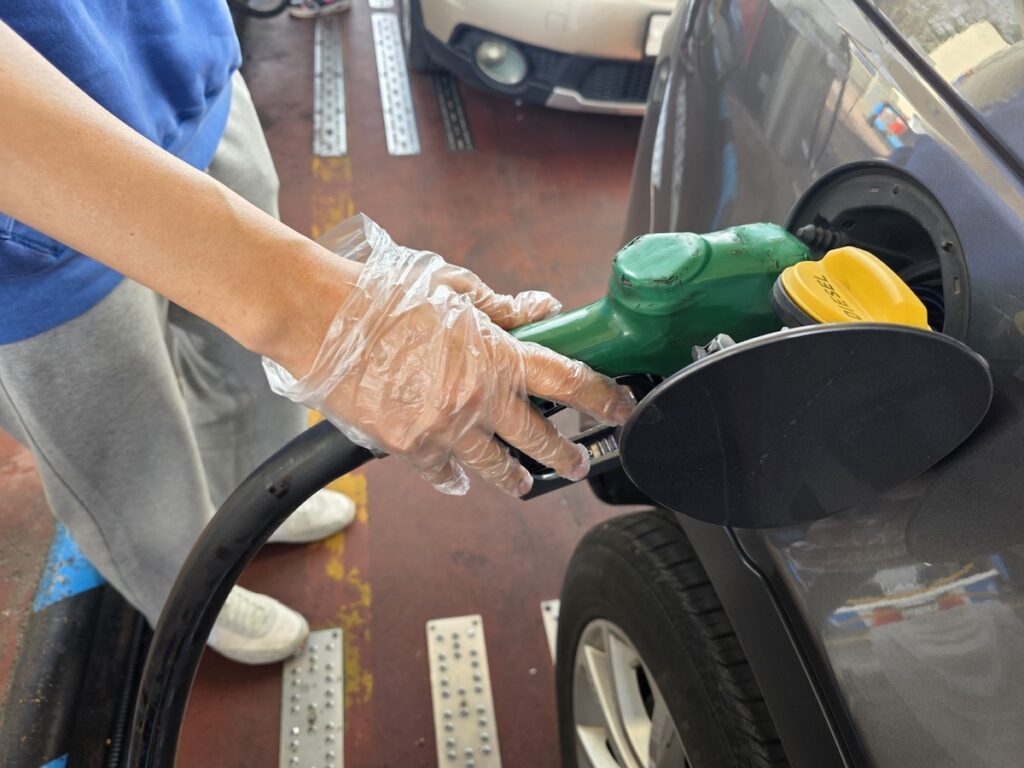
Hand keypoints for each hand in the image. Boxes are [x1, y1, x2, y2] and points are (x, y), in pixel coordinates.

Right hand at [264, 215, 633, 495]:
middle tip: (577, 462)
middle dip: (565, 454)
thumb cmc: (383, 296)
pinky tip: (459, 478)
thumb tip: (541, 309)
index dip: (603, 398)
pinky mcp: (409, 447)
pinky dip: (454, 476)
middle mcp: (477, 399)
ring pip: (495, 466)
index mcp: (495, 355)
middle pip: (539, 437)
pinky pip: (443, 472)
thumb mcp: (453, 291)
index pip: (568, 380)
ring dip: (515, 477)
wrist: (321, 320)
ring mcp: (444, 429)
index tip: (620, 409)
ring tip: (524, 482)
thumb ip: (503, 309)